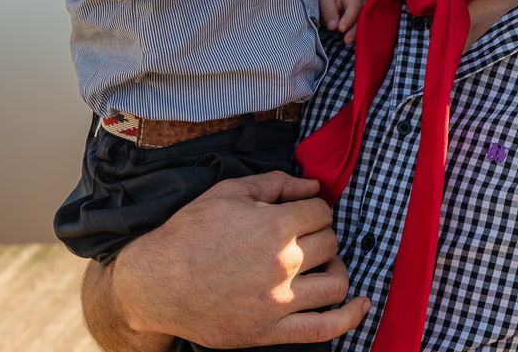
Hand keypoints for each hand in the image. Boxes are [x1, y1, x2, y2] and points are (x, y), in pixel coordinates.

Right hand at [82, 171, 369, 349]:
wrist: (155, 283)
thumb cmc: (190, 233)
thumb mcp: (229, 193)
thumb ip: (277, 183)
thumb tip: (315, 186)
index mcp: (273, 227)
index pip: (321, 211)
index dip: (313, 208)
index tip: (301, 213)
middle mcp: (282, 264)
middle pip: (331, 243)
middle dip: (322, 235)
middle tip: (304, 237)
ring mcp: (278, 302)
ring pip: (337, 283)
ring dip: (336, 269)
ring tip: (321, 264)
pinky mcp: (270, 333)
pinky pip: (325, 328)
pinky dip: (351, 317)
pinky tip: (362, 304)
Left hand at [319, 0, 364, 44]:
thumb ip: (329, 11)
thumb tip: (333, 27)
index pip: (355, 6)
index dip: (349, 18)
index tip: (341, 29)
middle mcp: (364, 4)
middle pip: (363, 18)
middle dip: (355, 30)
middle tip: (346, 40)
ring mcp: (366, 13)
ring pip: (365, 25)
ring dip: (358, 35)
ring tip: (349, 44)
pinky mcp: (364, 22)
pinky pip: (364, 30)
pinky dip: (360, 38)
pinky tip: (355, 47)